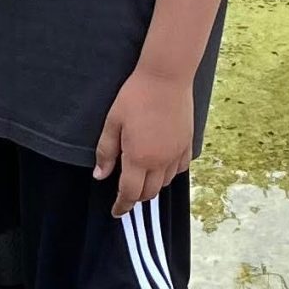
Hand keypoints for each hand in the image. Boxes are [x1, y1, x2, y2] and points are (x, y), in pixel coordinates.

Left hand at [95, 66, 195, 217]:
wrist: (166, 77)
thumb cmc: (135, 96)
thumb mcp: (112, 122)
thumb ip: (106, 152)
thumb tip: (100, 176)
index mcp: (139, 158)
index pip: (130, 193)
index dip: (122, 206)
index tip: (116, 211)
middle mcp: (161, 161)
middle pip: (149, 193)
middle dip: (136, 197)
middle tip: (126, 192)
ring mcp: (177, 153)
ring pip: (165, 183)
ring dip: (152, 186)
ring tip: (142, 177)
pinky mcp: (188, 144)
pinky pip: (180, 169)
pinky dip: (169, 174)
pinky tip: (161, 165)